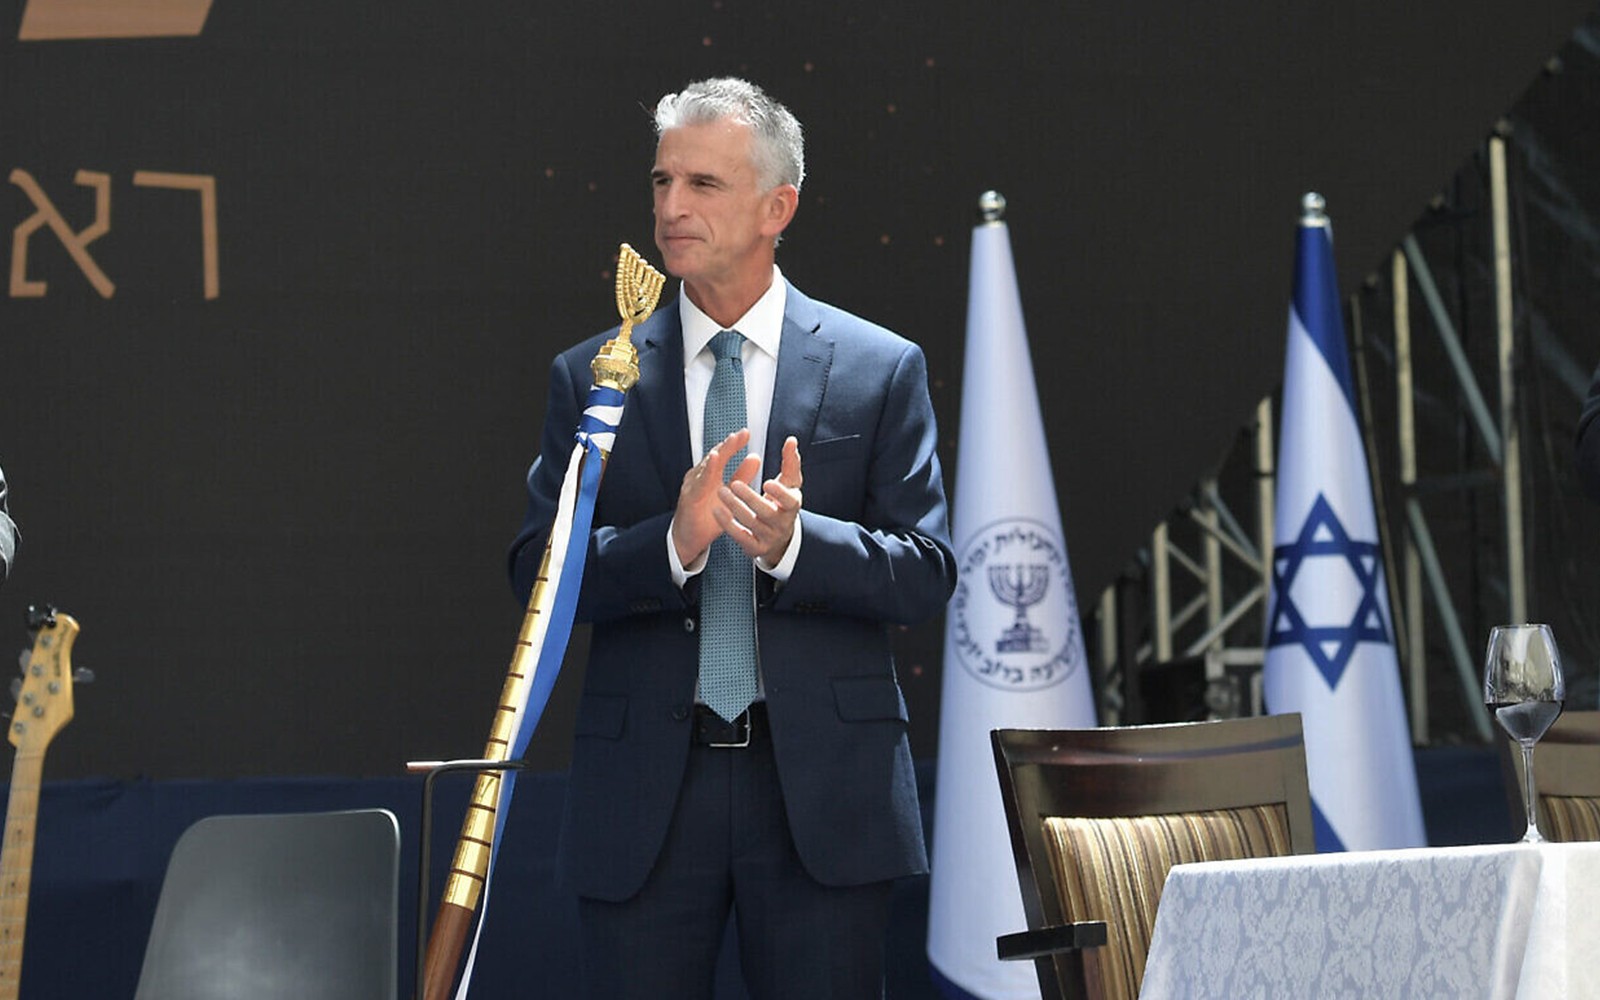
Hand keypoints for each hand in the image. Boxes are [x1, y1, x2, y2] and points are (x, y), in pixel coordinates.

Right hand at [672, 429, 759, 564]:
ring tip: (730, 442)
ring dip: (718, 453)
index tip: (747, 433)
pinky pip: (699, 483)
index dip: (734, 444)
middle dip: (728, 444)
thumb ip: (741, 476)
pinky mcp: (689, 498)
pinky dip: (707, 471)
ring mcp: (692, 486)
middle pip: (714, 457)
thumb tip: (755, 457)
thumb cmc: (707, 517)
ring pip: (706, 467)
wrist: (688, 539)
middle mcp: (699, 476)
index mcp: (710, 475)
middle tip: (741, 434)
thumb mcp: (730, 495)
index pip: (723, 455)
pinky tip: (714, 460)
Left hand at [717, 436, 802, 563]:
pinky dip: (728, 524)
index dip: (780, 493)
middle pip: (766, 512)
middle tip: (734, 484)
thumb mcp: (790, 484)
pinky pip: (740, 537)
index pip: (790, 501)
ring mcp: (769, 537)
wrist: (780, 537)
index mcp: (792, 506)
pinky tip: (717, 511)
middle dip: (750, 498)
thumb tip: (791, 440)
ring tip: (721, 492)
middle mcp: (782, 524)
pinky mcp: (755, 547)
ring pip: (750, 523)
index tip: (767, 482)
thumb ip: (790, 463)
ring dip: (735, 507)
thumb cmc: (782, 503)